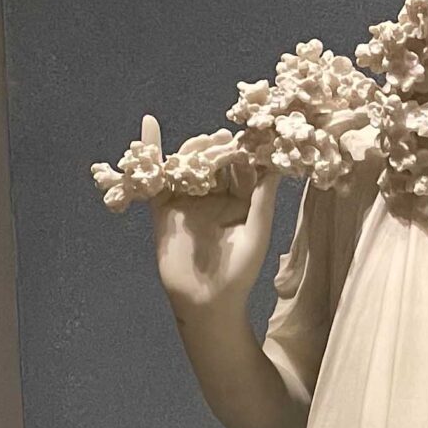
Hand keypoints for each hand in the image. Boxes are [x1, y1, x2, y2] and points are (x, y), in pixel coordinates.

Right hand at [143, 116, 279, 315]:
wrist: (205, 302)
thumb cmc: (239, 273)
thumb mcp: (257, 234)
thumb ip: (262, 199)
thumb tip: (277, 165)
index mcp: (240, 200)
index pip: (241, 167)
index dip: (244, 152)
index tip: (248, 137)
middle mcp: (214, 195)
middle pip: (213, 161)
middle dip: (216, 149)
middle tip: (221, 140)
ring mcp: (188, 199)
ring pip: (188, 165)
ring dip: (191, 150)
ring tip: (199, 145)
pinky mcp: (164, 206)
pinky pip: (158, 176)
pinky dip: (152, 151)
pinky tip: (150, 124)